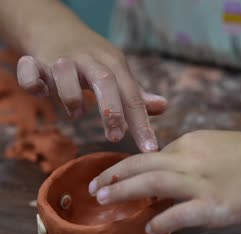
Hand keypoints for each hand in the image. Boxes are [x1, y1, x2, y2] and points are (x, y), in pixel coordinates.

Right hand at [17, 21, 165, 151]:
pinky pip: (30, 71)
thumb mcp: (117, 75)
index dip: (142, 123)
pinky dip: (32, 82)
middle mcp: (89, 60)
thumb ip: (135, 96)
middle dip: (112, 111)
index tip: (150, 149)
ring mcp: (62, 60)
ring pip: (65, 73)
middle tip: (116, 137)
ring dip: (72, 98)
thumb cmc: (93, 62)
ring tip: (78, 114)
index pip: (132, 96)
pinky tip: (41, 93)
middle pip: (104, 82)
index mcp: (113, 65)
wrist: (57, 30)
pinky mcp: (37, 63)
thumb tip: (163, 107)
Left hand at [89, 130, 240, 233]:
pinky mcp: (214, 206)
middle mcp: (191, 159)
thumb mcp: (216, 148)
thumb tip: (164, 182)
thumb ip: (188, 161)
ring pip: (152, 182)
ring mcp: (202, 183)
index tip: (115, 179)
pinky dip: (160, 221)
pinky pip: (179, 214)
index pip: (153, 157)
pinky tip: (149, 229)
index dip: (130, 169)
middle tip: (93, 187)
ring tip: (103, 200)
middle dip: (113, 175)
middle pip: (142, 163)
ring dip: (123, 190)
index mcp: (191, 143)